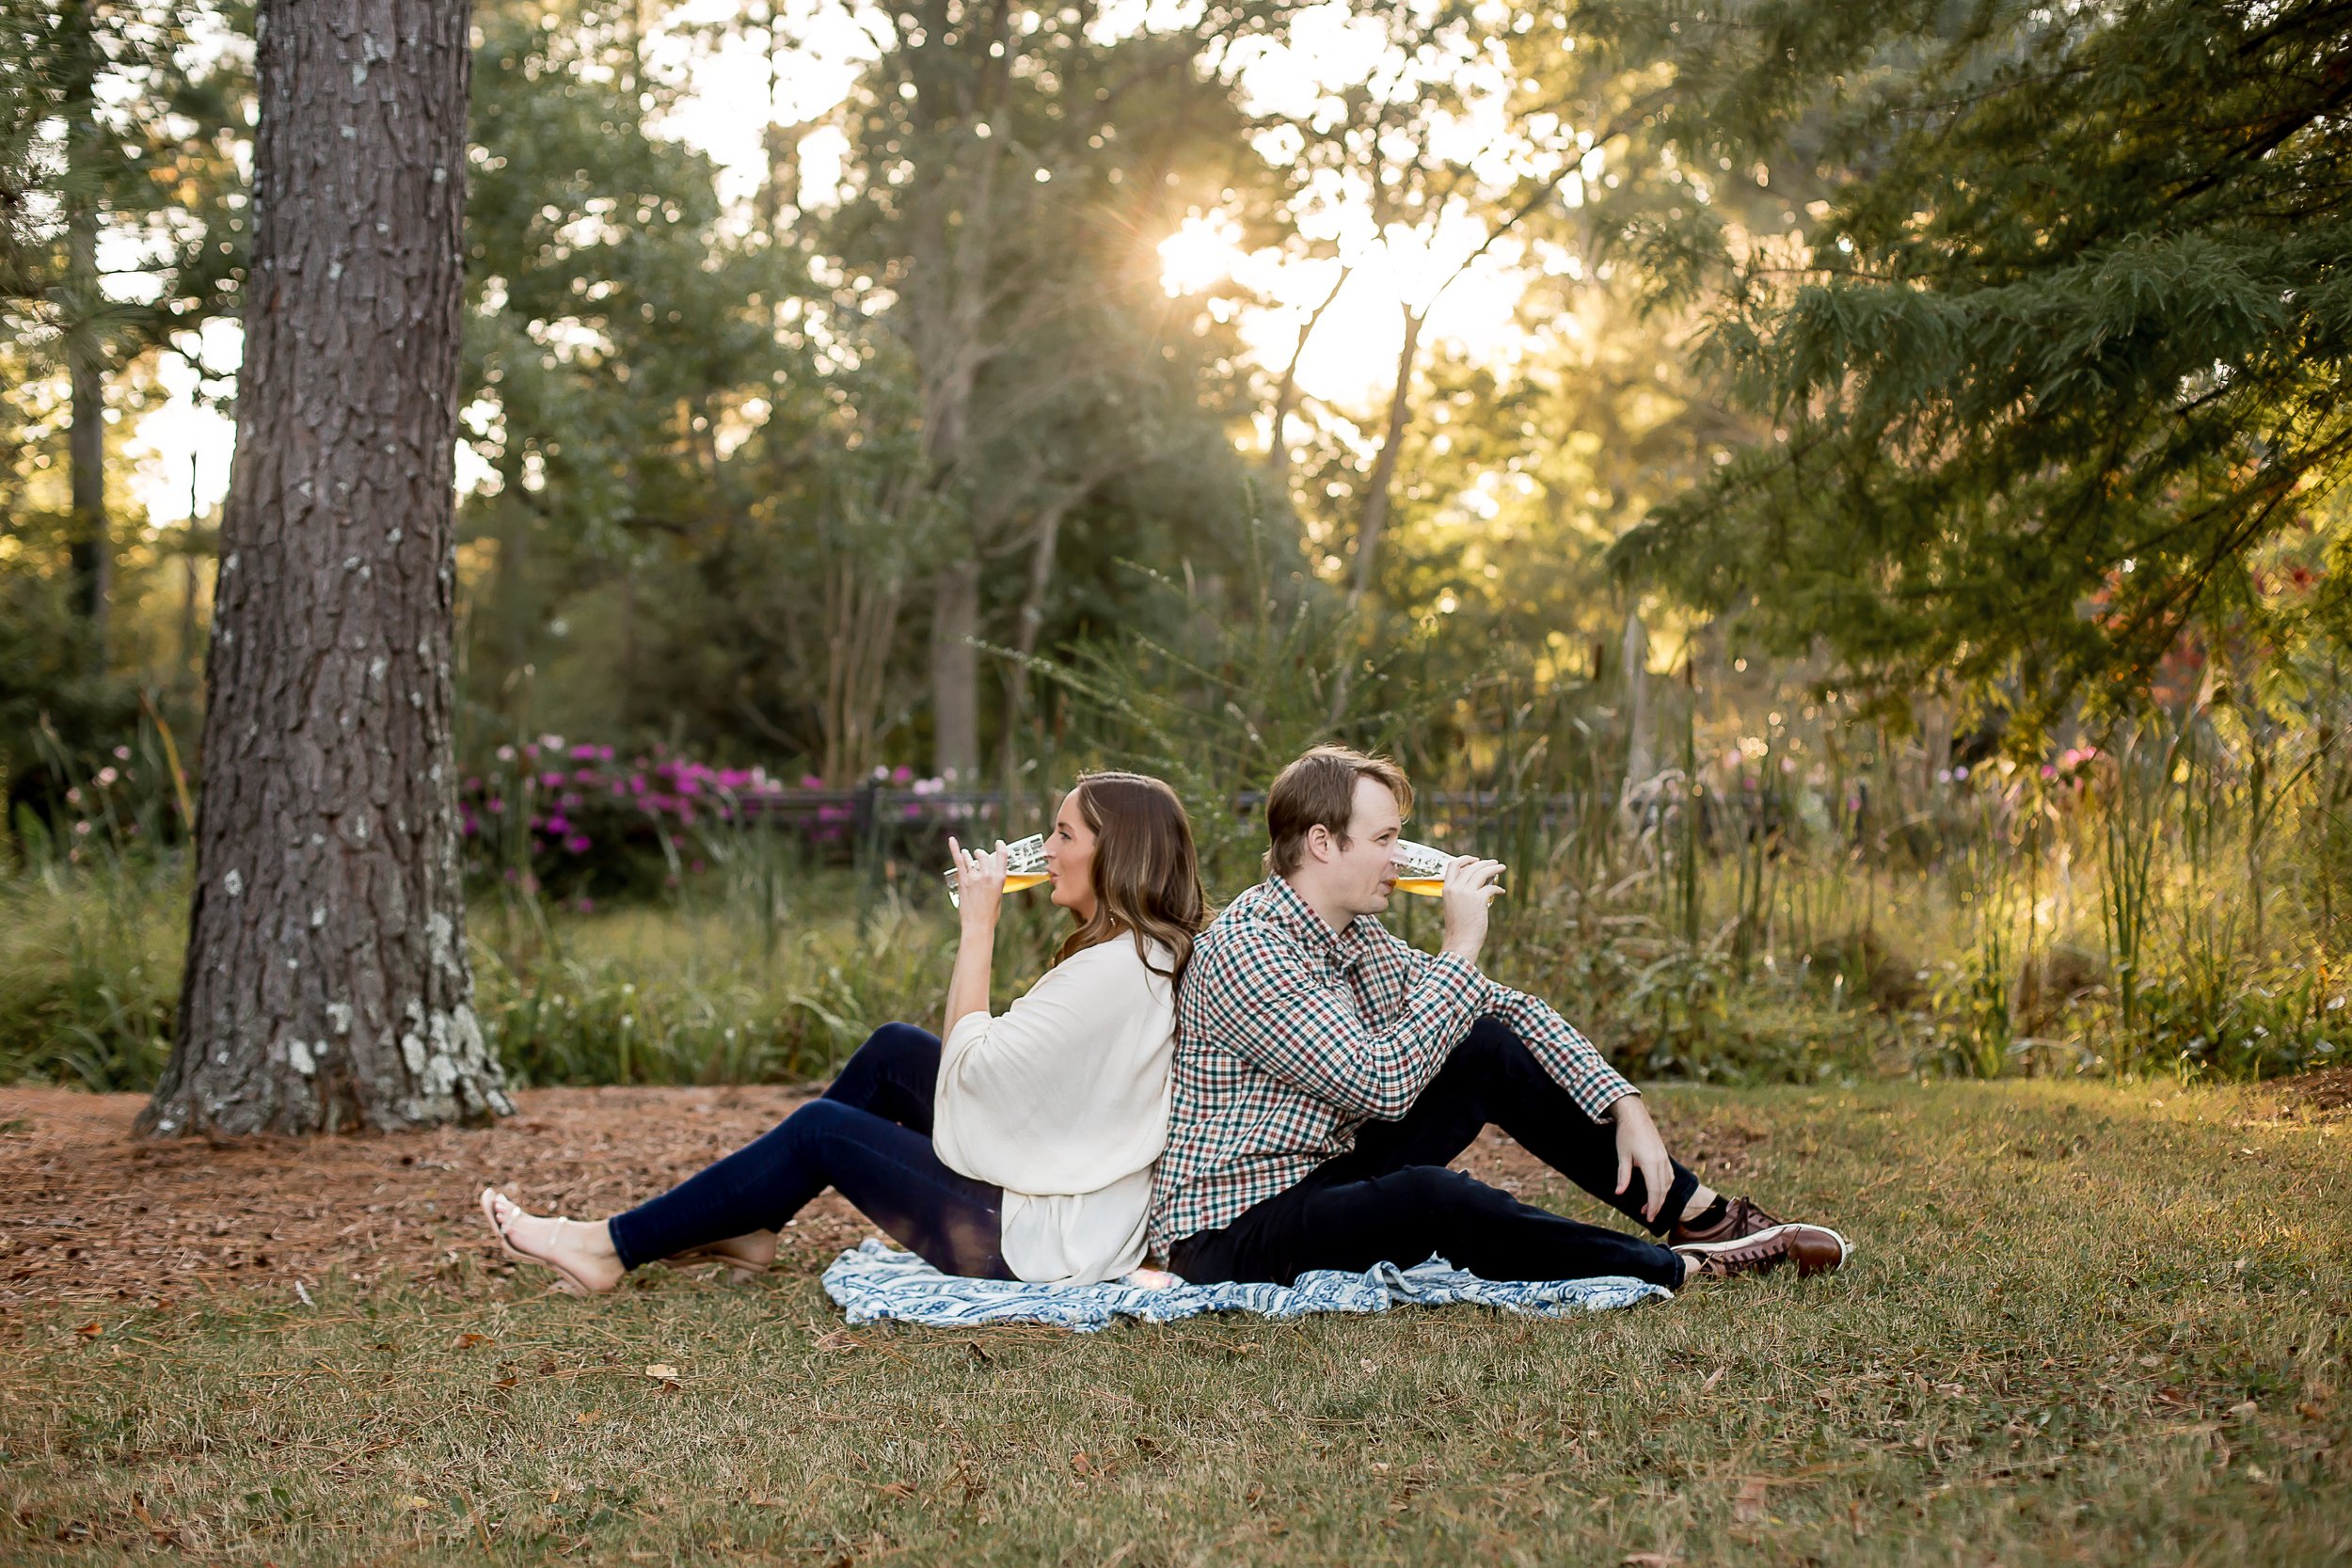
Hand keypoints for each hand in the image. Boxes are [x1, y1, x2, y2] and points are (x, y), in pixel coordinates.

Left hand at [948, 836, 1009, 927]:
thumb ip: (993, 884)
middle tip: (978, 854)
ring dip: (969, 855)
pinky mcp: (963, 880)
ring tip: (968, 854)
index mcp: (1000, 879)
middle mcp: (988, 875)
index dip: (1000, 847)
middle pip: (983, 856)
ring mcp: (974, 877)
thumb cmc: (990, 914)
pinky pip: (959, 861)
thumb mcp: (998, 896)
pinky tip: (951, 840)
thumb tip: (987, 877)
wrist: (978, 924)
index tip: (998, 843)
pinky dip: (955, 849)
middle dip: (981, 854)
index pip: (1002, 856)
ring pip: (970, 858)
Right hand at [1436, 854, 1505, 965]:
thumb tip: (1481, 881)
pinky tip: (1502, 891)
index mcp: (1446, 888)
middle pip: (1472, 867)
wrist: (1460, 941)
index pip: (1453, 865)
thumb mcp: (1455, 905)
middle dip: (1485, 863)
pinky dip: (1498, 888)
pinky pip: (1491, 887)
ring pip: (1482, 873)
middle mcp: (1455, 888)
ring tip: (1502, 868)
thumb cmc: (1459, 927)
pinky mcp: (1478, 900)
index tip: (1476, 860)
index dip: (1466, 859)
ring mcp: (1466, 893)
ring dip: (1494, 869)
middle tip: (1495, 863)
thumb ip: (1462, 892)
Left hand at [1608, 1094, 1673, 1223]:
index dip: (1653, 1206)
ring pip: (1667, 1183)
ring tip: (1650, 1206)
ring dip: (1660, 1196)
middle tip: (1649, 1217)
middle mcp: (1661, 1161)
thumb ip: (1623, 1176)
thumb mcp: (1622, 1156)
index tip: (1649, 1218)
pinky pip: (1669, 1175)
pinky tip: (1658, 1190)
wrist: (1634, 1115)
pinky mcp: (1664, 1155)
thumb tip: (1619, 1193)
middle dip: (1657, 1205)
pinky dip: (1665, 1186)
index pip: (1654, 1191)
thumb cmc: (1626, 1134)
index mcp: (1650, 1163)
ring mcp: (1664, 1158)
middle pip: (1663, 1190)